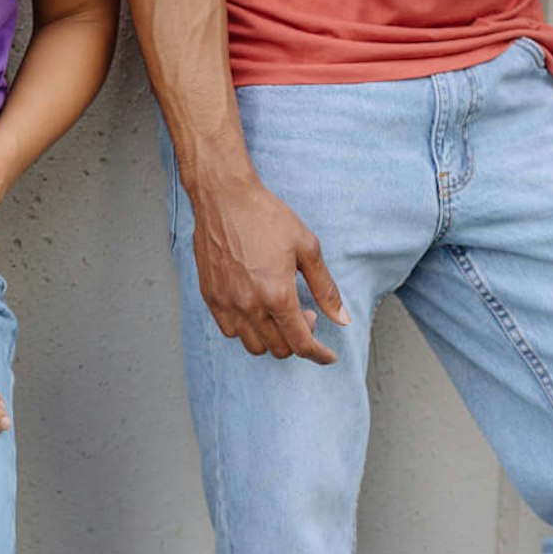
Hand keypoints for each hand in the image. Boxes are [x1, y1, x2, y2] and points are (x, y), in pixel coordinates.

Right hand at [188, 175, 348, 362]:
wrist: (224, 197)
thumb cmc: (265, 217)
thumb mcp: (307, 248)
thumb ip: (325, 288)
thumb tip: (342, 318)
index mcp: (277, 295)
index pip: (301, 344)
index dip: (319, 355)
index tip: (328, 355)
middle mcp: (249, 305)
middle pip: (279, 349)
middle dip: (297, 339)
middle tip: (304, 313)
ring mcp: (226, 303)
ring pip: (253, 345)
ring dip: (271, 338)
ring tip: (278, 311)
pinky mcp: (210, 296)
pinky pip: (229, 330)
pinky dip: (246, 329)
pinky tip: (255, 307)